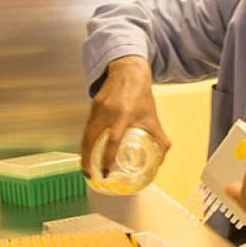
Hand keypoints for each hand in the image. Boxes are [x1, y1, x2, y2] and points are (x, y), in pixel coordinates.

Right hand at [81, 56, 170, 176]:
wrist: (129, 71)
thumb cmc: (142, 95)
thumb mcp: (153, 117)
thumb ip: (160, 140)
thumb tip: (160, 162)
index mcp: (124, 115)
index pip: (112, 141)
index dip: (107, 158)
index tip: (105, 172)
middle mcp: (108, 111)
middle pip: (90, 139)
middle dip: (87, 159)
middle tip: (89, 175)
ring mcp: (98, 107)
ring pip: (86, 134)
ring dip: (84, 151)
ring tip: (86, 167)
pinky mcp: (92, 104)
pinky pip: (87, 126)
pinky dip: (86, 140)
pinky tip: (88, 150)